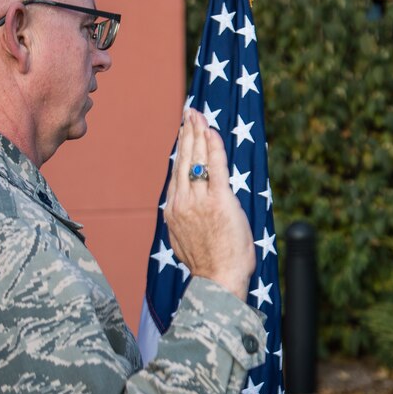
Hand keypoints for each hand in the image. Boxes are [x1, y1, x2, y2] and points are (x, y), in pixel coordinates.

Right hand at [163, 109, 255, 300]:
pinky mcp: (219, 200)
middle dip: (187, 133)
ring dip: (198, 133)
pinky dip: (214, 146)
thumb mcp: (186, 240)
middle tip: (189, 113)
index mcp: (173, 211)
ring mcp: (199, 200)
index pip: (178, 172)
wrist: (217, 280)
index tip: (184, 133)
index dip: (182, 150)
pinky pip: (216, 166)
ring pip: (197, 158)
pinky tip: (212, 131)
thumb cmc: (209, 265)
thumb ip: (186, 220)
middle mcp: (182, 202)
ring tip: (198, 115)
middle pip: (184, 159)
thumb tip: (190, 211)